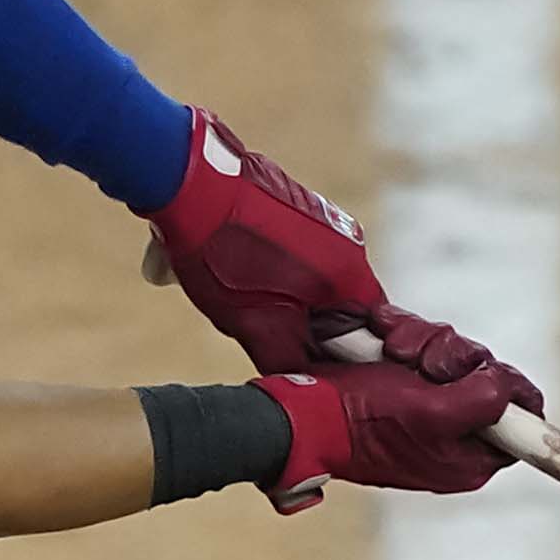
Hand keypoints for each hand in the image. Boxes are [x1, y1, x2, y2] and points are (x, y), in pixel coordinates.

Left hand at [143, 110, 392, 369]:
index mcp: (349, 273)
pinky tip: (227, 264)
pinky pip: (292, 247)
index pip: (370, 330)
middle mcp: (347, 240)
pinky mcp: (294, 200)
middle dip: (306, 323)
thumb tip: (303, 380)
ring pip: (311, 275)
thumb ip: (287, 357)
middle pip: (339, 302)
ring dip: (283, 294)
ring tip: (236, 294)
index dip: (343, 355)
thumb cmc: (225, 252)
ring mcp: (322, 215)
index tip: (312, 365)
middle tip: (265, 331)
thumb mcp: (254, 323)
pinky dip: (269, 264)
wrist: (190, 179)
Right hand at [260, 314, 540, 499]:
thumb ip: (483, 403)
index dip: (509, 389)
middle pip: (485, 377)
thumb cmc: (364, 420)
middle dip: (451, 357)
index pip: (521, 423)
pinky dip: (401, 336)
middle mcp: (453, 434)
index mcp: (469, 457)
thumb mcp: (434, 413)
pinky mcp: (402, 385)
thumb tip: (509, 390)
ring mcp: (426, 408)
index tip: (485, 370)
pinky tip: (379, 336)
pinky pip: (420, 348)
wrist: (304, 413)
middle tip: (421, 364)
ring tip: (389, 351)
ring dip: (420, 342)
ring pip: (450, 354)